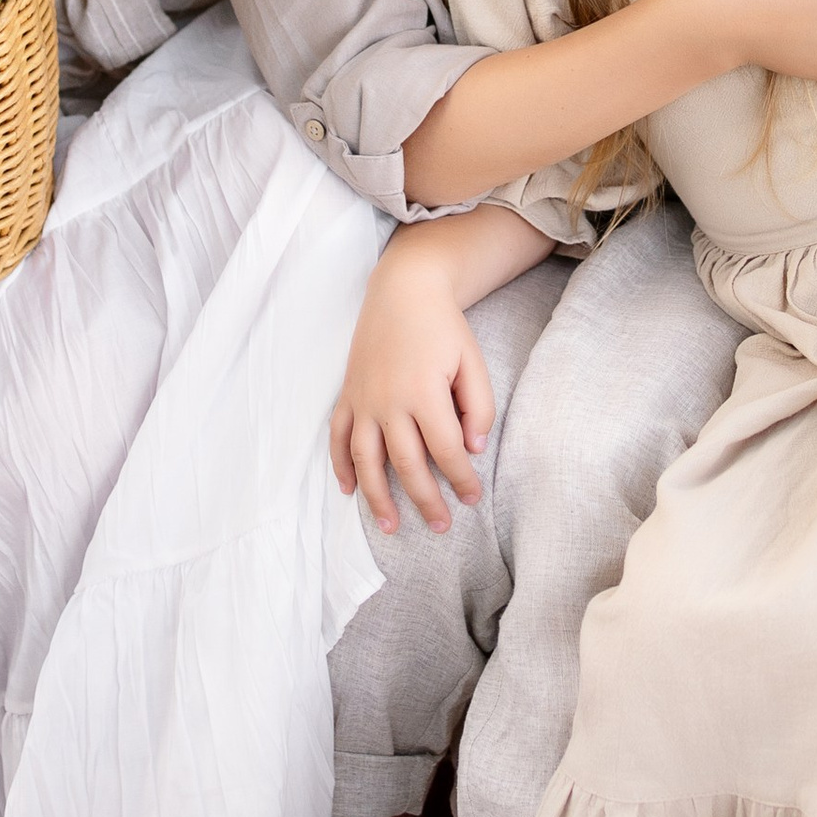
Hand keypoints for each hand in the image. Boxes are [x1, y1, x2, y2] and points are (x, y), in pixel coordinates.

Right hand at [331, 260, 496, 536]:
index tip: (472, 498)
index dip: (461, 479)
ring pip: (366, 460)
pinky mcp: (348, 395)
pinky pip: (337, 437)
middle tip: (441, 526)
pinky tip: (350, 490)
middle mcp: (388, 402)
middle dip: (425, 500)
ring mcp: (363, 400)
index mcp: (424, 393)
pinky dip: (340, 466)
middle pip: (406, 464)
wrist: (403, 290)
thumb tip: (472, 450)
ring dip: (377, 497)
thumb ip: (479, 408)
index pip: (445, 451)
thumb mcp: (473, 362)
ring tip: (391, 526)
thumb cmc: (444, 328)